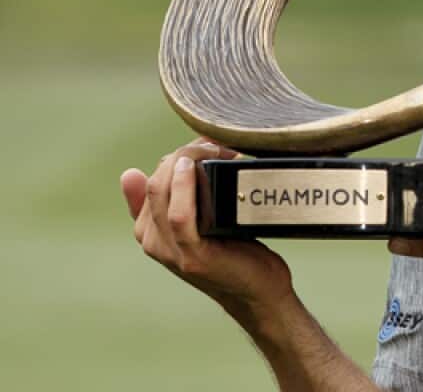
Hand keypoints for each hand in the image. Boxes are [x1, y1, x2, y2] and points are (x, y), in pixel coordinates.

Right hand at [122, 139, 292, 314]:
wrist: (258, 294)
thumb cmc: (236, 253)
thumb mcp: (205, 221)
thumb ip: (184, 198)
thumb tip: (167, 161)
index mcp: (149, 230)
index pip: (150, 178)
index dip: (178, 153)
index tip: (209, 142)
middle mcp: (152, 240)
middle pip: (155, 181)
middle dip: (185, 153)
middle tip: (220, 145)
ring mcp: (170, 251)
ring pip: (161, 193)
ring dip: (186, 162)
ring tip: (215, 150)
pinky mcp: (192, 256)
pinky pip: (179, 216)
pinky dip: (182, 189)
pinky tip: (192, 169)